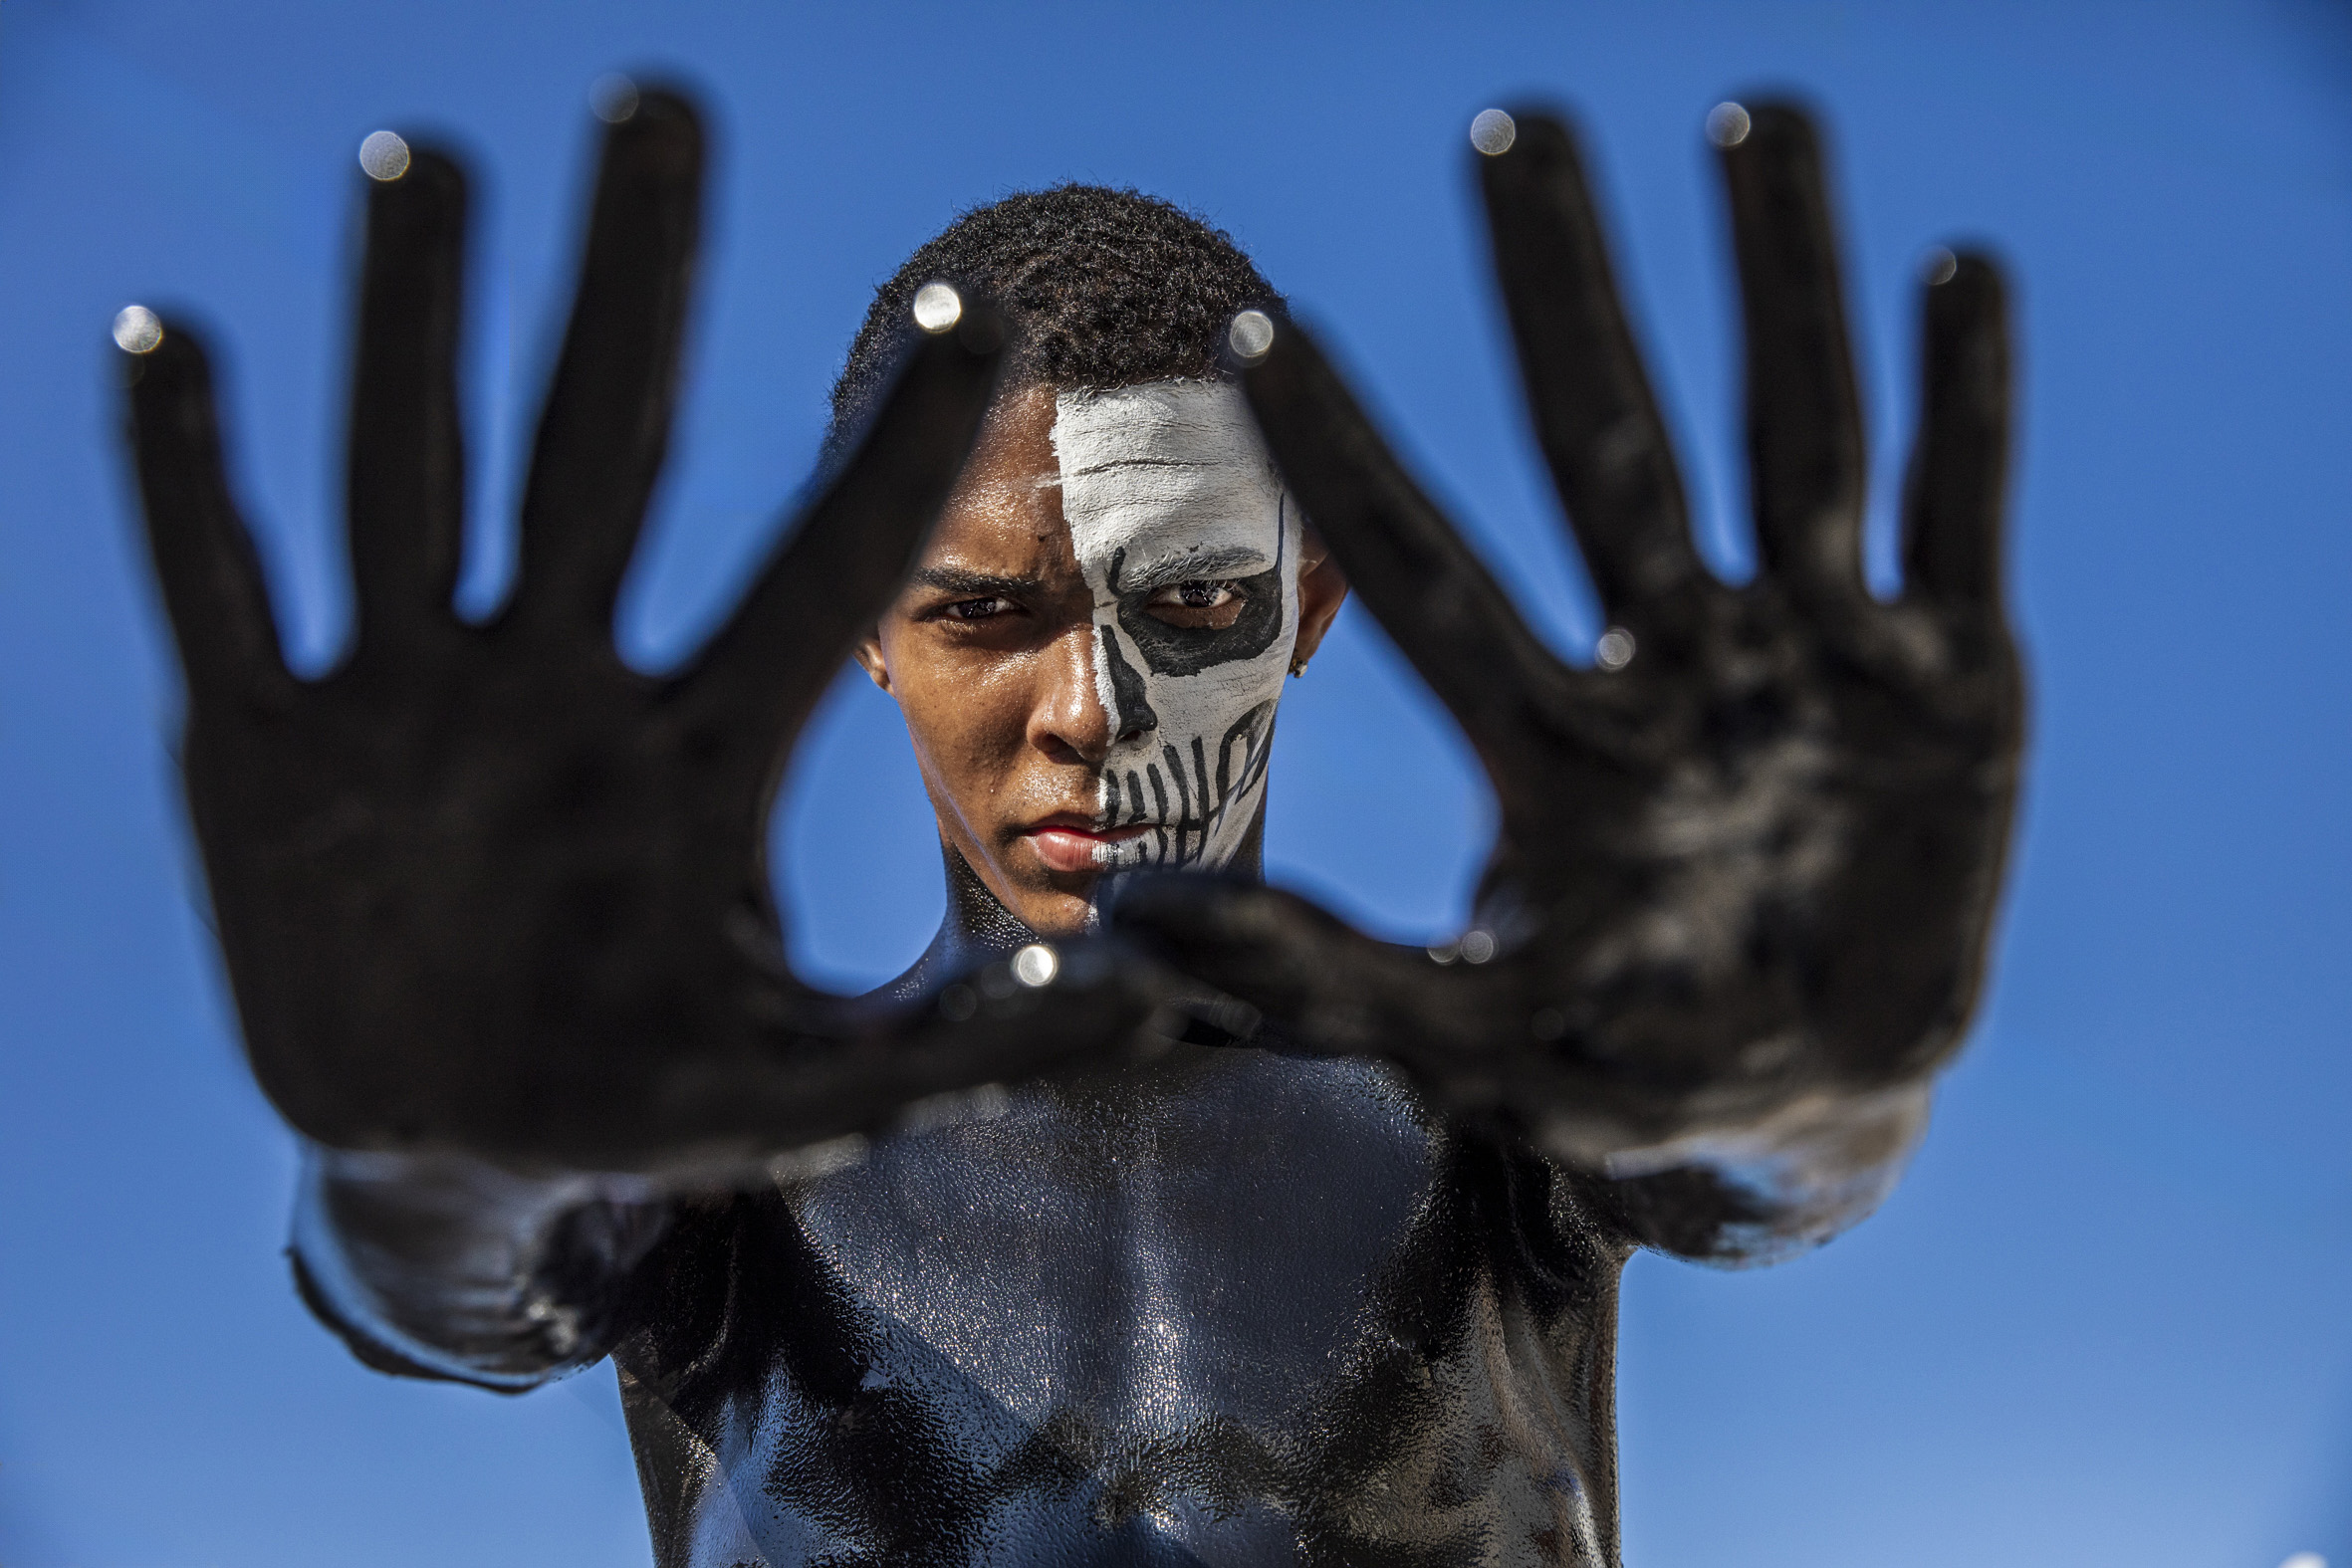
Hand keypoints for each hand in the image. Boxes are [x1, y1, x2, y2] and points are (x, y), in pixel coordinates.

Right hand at [129, 92, 1159, 1172]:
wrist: (457, 1151)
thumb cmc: (645, 1098)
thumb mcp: (803, 1087)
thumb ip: (961, 1045)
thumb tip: (1149, 1010)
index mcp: (698, 757)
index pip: (817, 577)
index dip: (893, 459)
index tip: (980, 313)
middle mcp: (562, 689)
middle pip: (602, 454)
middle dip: (633, 289)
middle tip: (664, 102)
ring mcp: (415, 704)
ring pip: (413, 478)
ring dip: (412, 327)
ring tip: (427, 159)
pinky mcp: (271, 749)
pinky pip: (224, 595)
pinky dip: (191, 487)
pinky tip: (172, 346)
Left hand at [1118, 105, 2022, 1160]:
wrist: (1802, 1110)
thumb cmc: (1612, 1072)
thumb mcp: (1462, 1040)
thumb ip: (1306, 979)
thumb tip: (1119, 920)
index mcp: (1551, 741)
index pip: (1430, 575)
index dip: (1347, 461)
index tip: (1250, 329)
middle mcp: (1672, 663)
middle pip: (1608, 451)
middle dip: (1562, 292)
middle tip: (1514, 118)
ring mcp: (1810, 657)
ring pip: (1792, 436)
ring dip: (1776, 283)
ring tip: (1754, 116)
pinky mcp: (1950, 679)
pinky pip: (1957, 517)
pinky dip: (1964, 406)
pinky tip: (1948, 272)